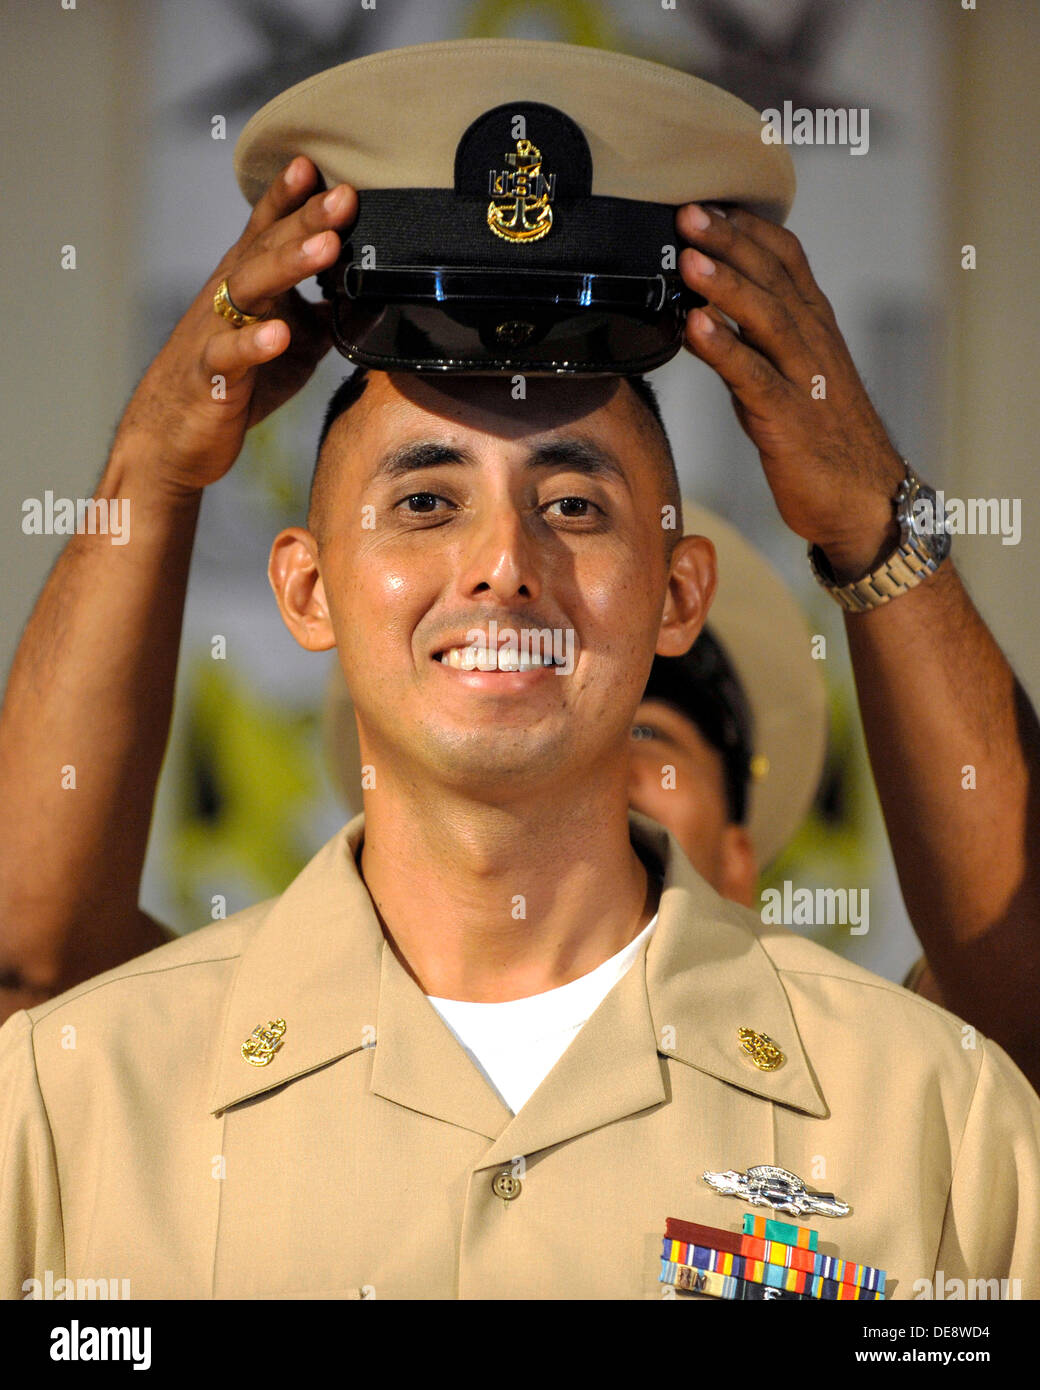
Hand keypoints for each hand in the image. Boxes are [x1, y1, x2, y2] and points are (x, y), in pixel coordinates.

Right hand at [114, 157, 356, 497]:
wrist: (171, 436)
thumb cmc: (234, 383)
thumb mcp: (291, 346)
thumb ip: (324, 317)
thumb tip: (369, 297)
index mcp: (247, 284)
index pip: (268, 230)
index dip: (292, 198)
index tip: (321, 166)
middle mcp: (228, 297)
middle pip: (268, 248)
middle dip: (306, 220)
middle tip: (345, 196)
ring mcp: (215, 332)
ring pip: (249, 289)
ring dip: (288, 265)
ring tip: (326, 248)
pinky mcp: (209, 376)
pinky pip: (230, 355)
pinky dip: (253, 343)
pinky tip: (277, 334)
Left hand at [676, 202, 904, 579]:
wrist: (865, 500)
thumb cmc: (823, 440)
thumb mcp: (790, 378)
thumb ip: (755, 343)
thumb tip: (705, 315)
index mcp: (814, 327)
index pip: (786, 260)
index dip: (748, 228)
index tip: (708, 199)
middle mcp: (813, 343)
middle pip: (773, 278)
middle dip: (730, 242)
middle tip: (687, 213)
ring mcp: (804, 379)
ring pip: (767, 319)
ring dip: (727, 286)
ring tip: (689, 259)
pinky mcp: (790, 420)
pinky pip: (755, 378)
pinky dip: (726, 350)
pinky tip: (697, 329)